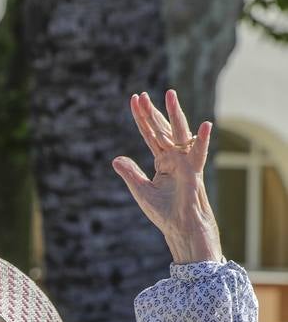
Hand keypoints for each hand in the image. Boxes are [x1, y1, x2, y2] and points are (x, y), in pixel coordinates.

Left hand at [112, 89, 222, 264]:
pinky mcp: (193, 171)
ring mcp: (184, 162)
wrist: (179, 227)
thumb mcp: (141, 190)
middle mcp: (174, 157)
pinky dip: (203, 139)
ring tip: (170, 95)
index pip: (149, 134)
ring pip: (179, 133)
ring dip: (175, 114)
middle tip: (141, 95)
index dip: (141, 118)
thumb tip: (116, 159)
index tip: (134, 100)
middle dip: (151, 112)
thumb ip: (131, 173)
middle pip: (161, 129)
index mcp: (162, 160)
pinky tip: (205, 124)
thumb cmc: (164, 211)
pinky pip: (199, 153)